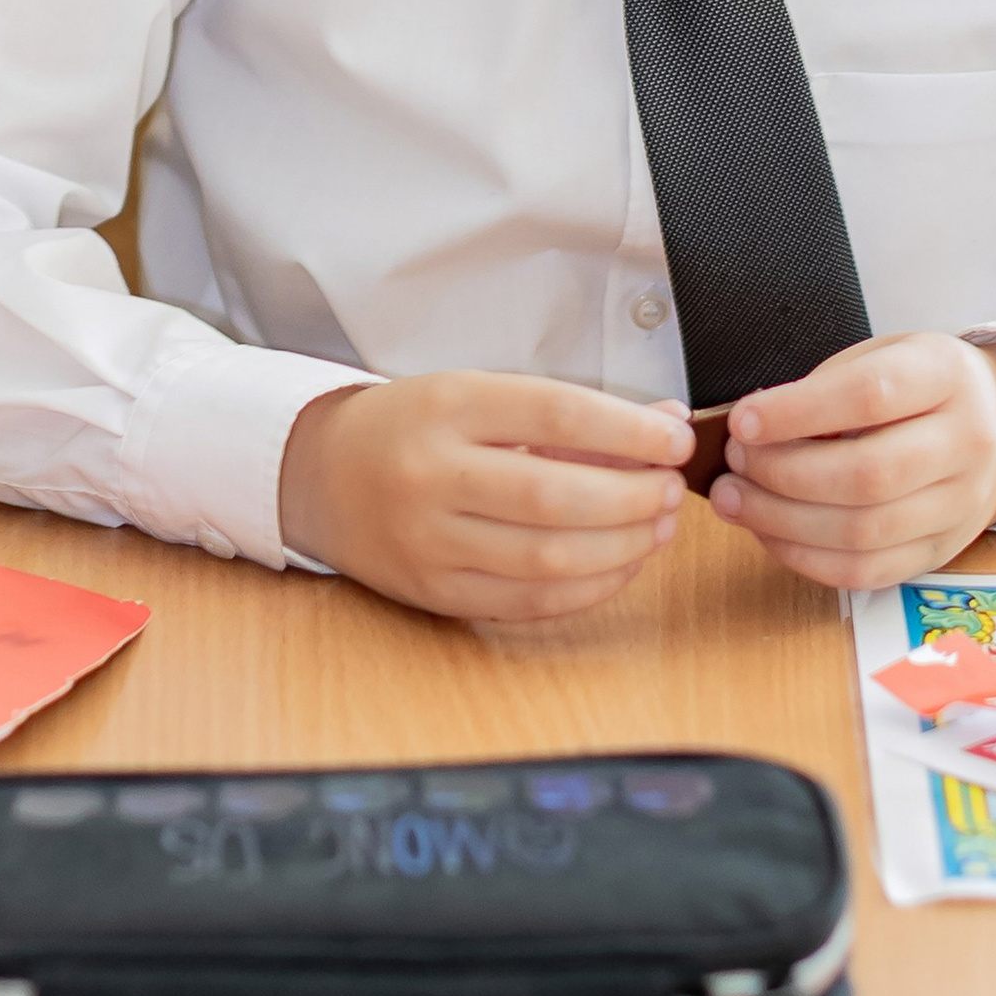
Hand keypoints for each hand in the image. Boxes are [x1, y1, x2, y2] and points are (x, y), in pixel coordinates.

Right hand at [278, 372, 691, 622]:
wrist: (321, 474)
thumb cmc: (412, 428)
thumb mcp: (475, 394)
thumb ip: (566, 412)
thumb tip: (663, 425)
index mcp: (447, 406)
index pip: (557, 413)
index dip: (629, 429)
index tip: (674, 437)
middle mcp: (432, 474)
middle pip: (556, 495)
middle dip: (632, 496)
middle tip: (670, 491)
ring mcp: (428, 540)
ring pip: (546, 557)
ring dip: (620, 548)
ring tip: (655, 529)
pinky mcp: (432, 591)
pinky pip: (526, 601)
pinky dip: (587, 588)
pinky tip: (618, 565)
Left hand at [710, 333, 995, 591]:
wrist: (995, 425)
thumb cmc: (917, 387)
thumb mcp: (881, 356)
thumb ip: (826, 389)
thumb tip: (753, 433)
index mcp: (945, 376)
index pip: (872, 396)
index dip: (798, 412)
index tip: (744, 421)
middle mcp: (964, 444)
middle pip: (868, 474)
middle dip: (783, 474)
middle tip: (735, 462)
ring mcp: (958, 506)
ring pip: (863, 532)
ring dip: (782, 521)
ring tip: (736, 498)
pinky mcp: (939, 552)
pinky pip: (866, 571)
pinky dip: (805, 557)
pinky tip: (769, 532)